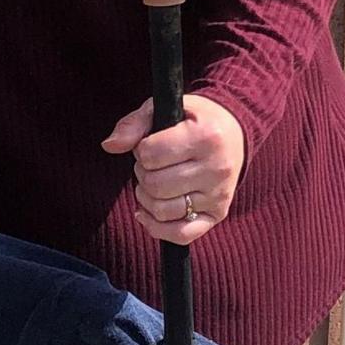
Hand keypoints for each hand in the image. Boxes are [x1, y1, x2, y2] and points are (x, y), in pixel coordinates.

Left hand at [102, 93, 245, 244]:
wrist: (235, 131)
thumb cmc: (193, 119)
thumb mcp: (164, 109)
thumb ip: (134, 125)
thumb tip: (109, 146)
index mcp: (205, 136)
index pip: (150, 154)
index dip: (140, 151)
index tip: (149, 145)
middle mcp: (216, 168)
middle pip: (155, 185)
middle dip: (142, 174)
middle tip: (151, 165)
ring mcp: (219, 194)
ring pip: (163, 210)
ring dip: (146, 198)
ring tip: (153, 182)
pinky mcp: (218, 213)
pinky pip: (182, 234)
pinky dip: (157, 228)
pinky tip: (146, 213)